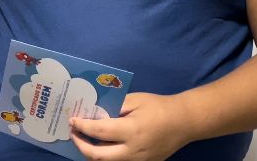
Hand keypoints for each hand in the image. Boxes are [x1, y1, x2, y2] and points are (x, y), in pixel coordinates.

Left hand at [69, 93, 192, 160]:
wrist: (184, 122)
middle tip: (74, 134)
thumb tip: (94, 112)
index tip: (72, 120)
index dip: (82, 126)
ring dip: (92, 154)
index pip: (99, 131)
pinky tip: (101, 145)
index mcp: (132, 130)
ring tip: (84, 140)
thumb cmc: (159, 107)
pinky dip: (106, 156)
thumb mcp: (135, 100)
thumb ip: (114, 107)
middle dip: (81, 146)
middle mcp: (133, 150)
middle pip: (98, 156)